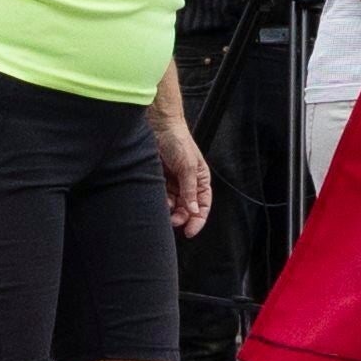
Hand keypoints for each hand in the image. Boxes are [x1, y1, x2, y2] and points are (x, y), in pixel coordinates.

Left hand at [153, 113, 214, 241]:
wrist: (159, 128)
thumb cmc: (178, 142)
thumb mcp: (187, 167)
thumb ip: (190, 190)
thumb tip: (194, 210)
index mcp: (201, 181)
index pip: (203, 206)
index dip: (198, 220)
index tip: (190, 231)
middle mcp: (188, 184)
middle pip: (187, 209)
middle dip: (181, 217)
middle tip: (173, 221)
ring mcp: (174, 184)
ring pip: (173, 206)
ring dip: (169, 210)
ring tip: (164, 206)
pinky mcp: (161, 181)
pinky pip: (161, 197)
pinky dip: (160, 201)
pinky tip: (157, 198)